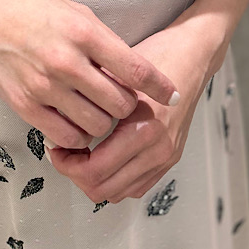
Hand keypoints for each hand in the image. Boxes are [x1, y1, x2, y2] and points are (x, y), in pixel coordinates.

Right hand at [0, 0, 180, 148]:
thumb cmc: (29, 9)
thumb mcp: (74, 11)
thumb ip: (103, 41)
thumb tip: (130, 70)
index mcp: (84, 32)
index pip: (135, 68)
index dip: (160, 86)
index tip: (173, 95)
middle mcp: (67, 61)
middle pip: (119, 104)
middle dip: (127, 106)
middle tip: (122, 99)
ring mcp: (45, 86)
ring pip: (96, 125)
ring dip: (104, 122)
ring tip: (97, 109)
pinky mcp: (25, 105)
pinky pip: (66, 136)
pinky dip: (78, 134)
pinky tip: (75, 120)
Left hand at [45, 23, 228, 203]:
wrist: (193, 55)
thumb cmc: (158, 56)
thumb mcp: (118, 71)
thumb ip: (90, 97)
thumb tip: (56, 117)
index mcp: (144, 130)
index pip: (95, 171)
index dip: (67, 165)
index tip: (55, 148)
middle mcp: (158, 149)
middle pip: (104, 189)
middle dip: (76, 175)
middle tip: (62, 153)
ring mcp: (166, 157)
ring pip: (119, 193)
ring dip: (95, 180)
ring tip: (80, 155)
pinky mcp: (170, 158)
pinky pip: (136, 186)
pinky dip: (114, 179)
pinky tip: (102, 157)